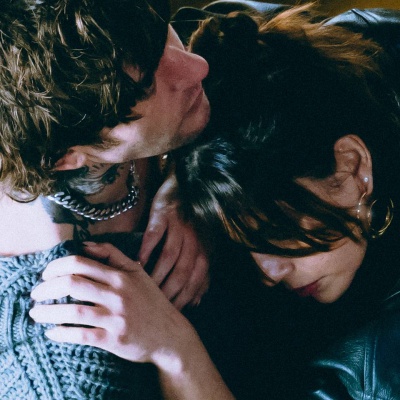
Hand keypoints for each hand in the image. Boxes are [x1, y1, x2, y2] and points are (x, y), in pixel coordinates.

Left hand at [29, 242, 196, 365]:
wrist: (169, 334)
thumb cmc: (150, 301)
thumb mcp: (137, 273)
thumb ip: (113, 255)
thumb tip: (84, 244)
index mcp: (121, 276)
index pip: (80, 263)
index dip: (56, 266)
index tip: (46, 274)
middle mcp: (117, 294)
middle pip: (71, 284)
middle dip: (46, 287)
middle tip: (37, 293)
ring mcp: (116, 317)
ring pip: (72, 311)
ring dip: (47, 312)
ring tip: (36, 313)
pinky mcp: (114, 339)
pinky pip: (80, 335)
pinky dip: (61, 334)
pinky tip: (52, 333)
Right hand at [140, 174, 208, 309]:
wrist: (185, 188)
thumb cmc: (193, 224)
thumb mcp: (202, 249)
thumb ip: (201, 276)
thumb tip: (197, 301)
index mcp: (205, 250)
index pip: (197, 281)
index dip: (184, 299)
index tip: (170, 314)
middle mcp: (195, 239)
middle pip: (183, 272)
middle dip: (168, 292)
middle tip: (153, 308)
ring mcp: (180, 226)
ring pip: (169, 256)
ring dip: (156, 275)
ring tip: (143, 291)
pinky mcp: (164, 215)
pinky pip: (154, 236)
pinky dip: (146, 251)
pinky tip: (136, 264)